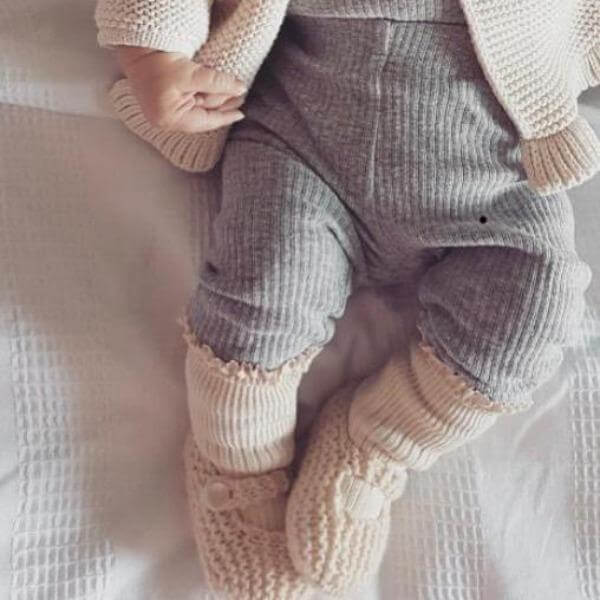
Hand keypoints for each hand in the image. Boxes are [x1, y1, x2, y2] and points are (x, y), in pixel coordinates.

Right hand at [116, 46, 246, 132]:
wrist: (135, 48)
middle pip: (203, 114)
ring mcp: (165, 110)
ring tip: (234, 92)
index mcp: (170, 120)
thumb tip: (240, 89)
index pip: (205, 122)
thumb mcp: (192, 74)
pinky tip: (218, 90)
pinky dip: (205, 94)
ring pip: (198, 106)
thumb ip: (218, 83)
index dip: (225, 117)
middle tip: (241, 98)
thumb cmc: (157, 62)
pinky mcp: (166, 100)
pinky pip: (191, 100)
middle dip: (222, 106)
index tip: (241, 114)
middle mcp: (167, 119)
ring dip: (216, 98)